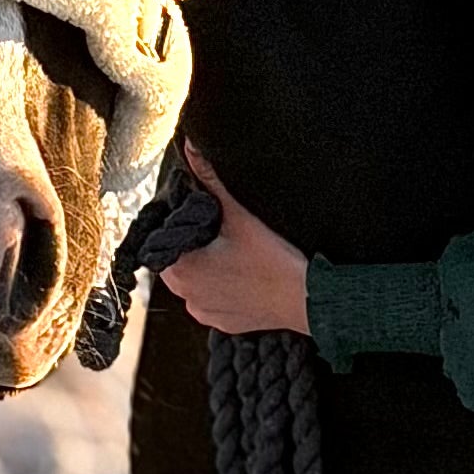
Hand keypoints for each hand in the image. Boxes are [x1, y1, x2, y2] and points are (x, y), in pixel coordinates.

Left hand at [156, 145, 315, 339]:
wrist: (309, 299)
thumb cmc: (274, 260)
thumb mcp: (240, 215)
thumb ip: (210, 179)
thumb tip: (190, 148)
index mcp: (181, 271)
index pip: (164, 243)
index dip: (179, 227)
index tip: (199, 217)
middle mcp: (188, 298)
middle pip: (180, 262)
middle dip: (194, 247)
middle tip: (218, 230)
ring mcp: (208, 314)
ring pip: (198, 283)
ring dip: (207, 270)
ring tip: (233, 252)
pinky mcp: (228, 325)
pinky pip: (216, 302)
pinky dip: (225, 290)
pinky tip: (244, 275)